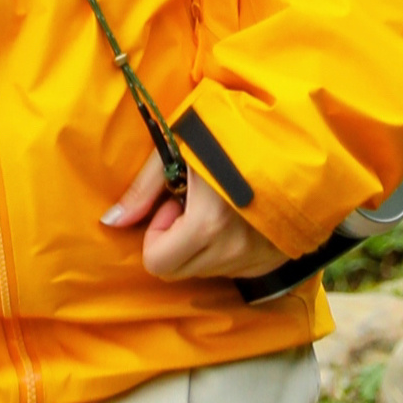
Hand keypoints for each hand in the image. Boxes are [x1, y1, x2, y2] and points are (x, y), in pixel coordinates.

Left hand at [101, 137, 282, 287]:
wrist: (292, 132)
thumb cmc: (226, 131)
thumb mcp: (177, 148)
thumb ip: (143, 190)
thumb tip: (111, 223)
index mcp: (207, 223)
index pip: (157, 263)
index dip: (157, 231)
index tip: (174, 201)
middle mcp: (234, 250)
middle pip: (179, 271)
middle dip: (177, 239)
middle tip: (195, 200)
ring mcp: (257, 258)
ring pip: (207, 270)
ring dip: (203, 243)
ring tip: (220, 203)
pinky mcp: (274, 261)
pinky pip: (235, 268)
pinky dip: (228, 247)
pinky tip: (240, 216)